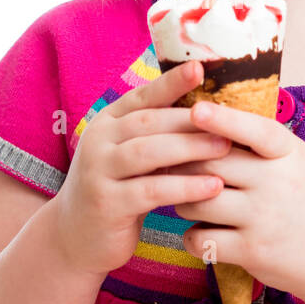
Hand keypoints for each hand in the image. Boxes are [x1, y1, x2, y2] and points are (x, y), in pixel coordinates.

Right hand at [50, 61, 231, 279]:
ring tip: (226, 148)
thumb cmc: (117, 189)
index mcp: (107, 122)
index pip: (142, 96)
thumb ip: (156, 134)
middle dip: (190, 120)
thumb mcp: (130, 155)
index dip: (171, 82)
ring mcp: (98, 172)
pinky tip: (213, 187)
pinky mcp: (106, 203)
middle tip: (229, 121)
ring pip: (148, 152)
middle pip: (148, 122)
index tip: (199, 68)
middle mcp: (98, 141)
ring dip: (190, 149)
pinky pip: (150, 191)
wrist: (75, 235)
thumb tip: (208, 110)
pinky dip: (184, 187)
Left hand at [171, 99, 304, 303]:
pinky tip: (202, 234)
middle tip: (171, 166)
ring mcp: (264, 218)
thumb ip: (259, 143)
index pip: (255, 131)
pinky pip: (201, 238)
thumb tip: (206, 116)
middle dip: (183, 165)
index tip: (196, 109)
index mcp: (289, 154)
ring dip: (182, 201)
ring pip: (197, 201)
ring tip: (189, 201)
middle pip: (210, 165)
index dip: (224, 119)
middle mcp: (277, 183)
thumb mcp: (297, 161)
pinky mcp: (252, 252)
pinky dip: (192, 236)